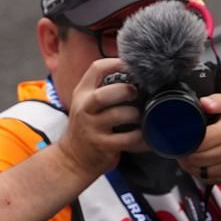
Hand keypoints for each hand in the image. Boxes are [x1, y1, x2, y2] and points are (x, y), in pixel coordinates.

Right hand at [55, 58, 141, 180]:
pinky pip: (127, 139)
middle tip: (136, 93)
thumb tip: (135, 69)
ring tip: (142, 116)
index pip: (96, 69)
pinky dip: (141, 137)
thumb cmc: (88, 125)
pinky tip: (147, 135)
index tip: (132, 66)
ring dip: (135, 114)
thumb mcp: (88, 102)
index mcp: (83, 93)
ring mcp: (92, 128)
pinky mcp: (102, 145)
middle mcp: (85, 109)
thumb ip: (104, 86)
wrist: (73, 158)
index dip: (117, 63)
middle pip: (102, 95)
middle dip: (125, 91)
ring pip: (117, 116)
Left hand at [183, 97, 220, 186]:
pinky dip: (198, 171)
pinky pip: (204, 177)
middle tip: (185, 145)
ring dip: (189, 162)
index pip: (197, 140)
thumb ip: (219, 101)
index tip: (183, 136)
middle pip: (194, 156)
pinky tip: (202, 162)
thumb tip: (203, 103)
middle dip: (185, 151)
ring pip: (197, 169)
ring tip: (192, 153)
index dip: (185, 139)